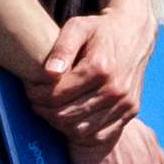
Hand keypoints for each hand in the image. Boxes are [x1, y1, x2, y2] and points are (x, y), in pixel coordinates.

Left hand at [37, 0, 152, 143]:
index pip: (57, 95)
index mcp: (100, 68)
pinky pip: (98, 135)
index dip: (37, 94)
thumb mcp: (78, 27)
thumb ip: (61, 48)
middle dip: (44, 109)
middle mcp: (115, 89)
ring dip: (59, 122)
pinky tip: (71, 117)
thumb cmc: (100, 30)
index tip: (30, 87)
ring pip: (80, 130)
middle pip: (66, 115)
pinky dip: (80, 132)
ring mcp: (125, 103)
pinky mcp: (130, 112)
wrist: (134, 33)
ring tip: (51, 107)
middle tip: (36, 99)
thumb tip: (49, 73)